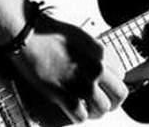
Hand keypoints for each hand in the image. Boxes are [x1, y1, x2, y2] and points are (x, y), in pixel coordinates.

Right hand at [11, 15, 128, 122]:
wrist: (28, 34)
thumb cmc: (49, 32)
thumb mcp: (81, 36)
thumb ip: (94, 53)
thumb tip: (100, 66)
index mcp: (101, 53)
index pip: (121, 76)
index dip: (112, 83)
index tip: (105, 86)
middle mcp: (96, 69)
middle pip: (119, 94)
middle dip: (113, 101)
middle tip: (105, 103)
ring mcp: (81, 83)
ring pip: (102, 108)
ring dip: (96, 111)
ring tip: (89, 109)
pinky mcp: (63, 95)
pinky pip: (81, 116)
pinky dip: (79, 116)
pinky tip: (74, 112)